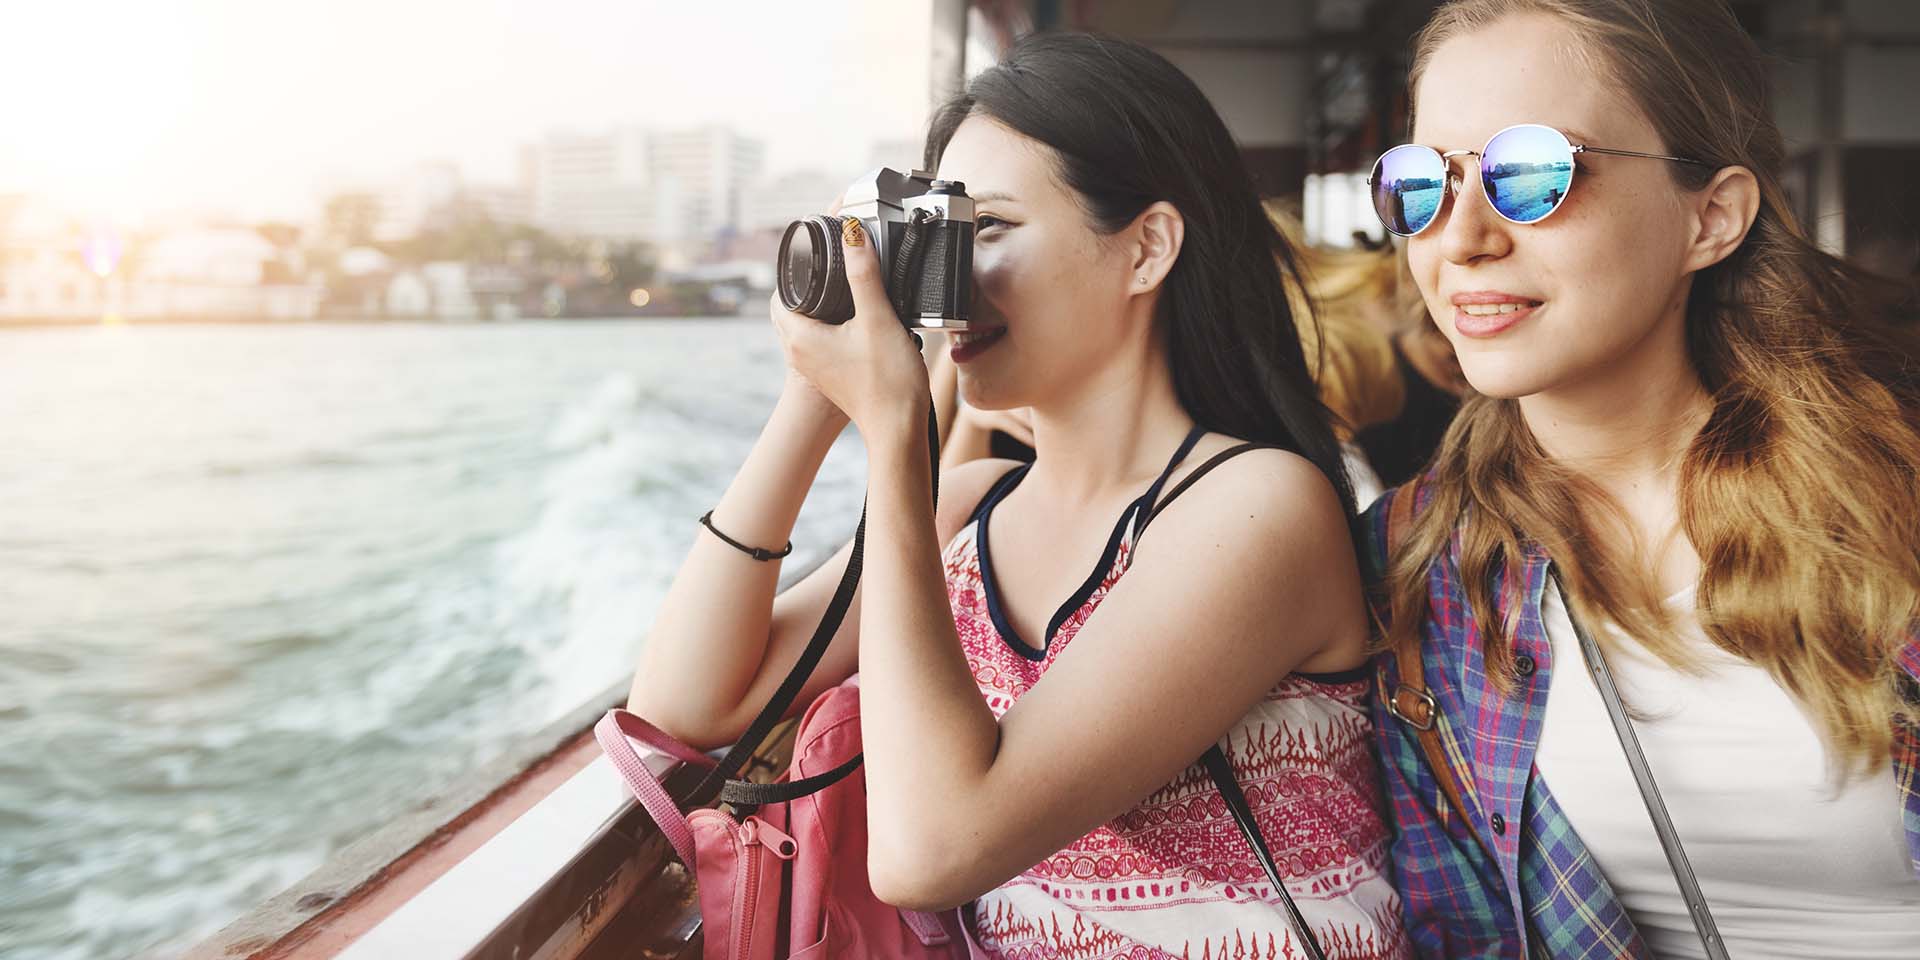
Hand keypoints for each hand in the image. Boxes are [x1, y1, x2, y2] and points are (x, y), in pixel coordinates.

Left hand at [769, 220, 930, 441]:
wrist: (899, 429)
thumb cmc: (888, 381)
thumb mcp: (877, 318)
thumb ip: (863, 273)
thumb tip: (852, 233)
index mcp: (800, 336)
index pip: (780, 290)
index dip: (797, 266)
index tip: (819, 249)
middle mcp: (799, 352)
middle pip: (791, 305)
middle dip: (807, 282)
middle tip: (833, 262)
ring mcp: (814, 367)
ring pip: (804, 324)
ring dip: (818, 303)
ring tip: (845, 284)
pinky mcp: (830, 375)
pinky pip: (818, 340)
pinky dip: (828, 323)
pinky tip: (856, 316)